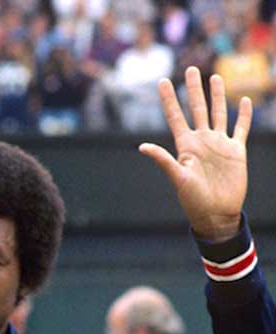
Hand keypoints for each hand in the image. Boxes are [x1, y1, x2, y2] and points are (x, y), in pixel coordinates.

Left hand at [139, 66, 251, 240]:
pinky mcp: (236, 150)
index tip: (162, 81)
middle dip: (193, 89)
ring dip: (217, 96)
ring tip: (214, 77)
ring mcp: (219, 144)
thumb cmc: (193, 199)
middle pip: (197, 109)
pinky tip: (243, 101)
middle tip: (189, 69)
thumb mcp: (178, 178)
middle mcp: (201, 141)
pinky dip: (242, 115)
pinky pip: (240, 128)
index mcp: (185, 146)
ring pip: (218, 113)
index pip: (175, 116)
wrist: (216, 213)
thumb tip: (142, 146)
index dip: (169, 99)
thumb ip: (163, 160)